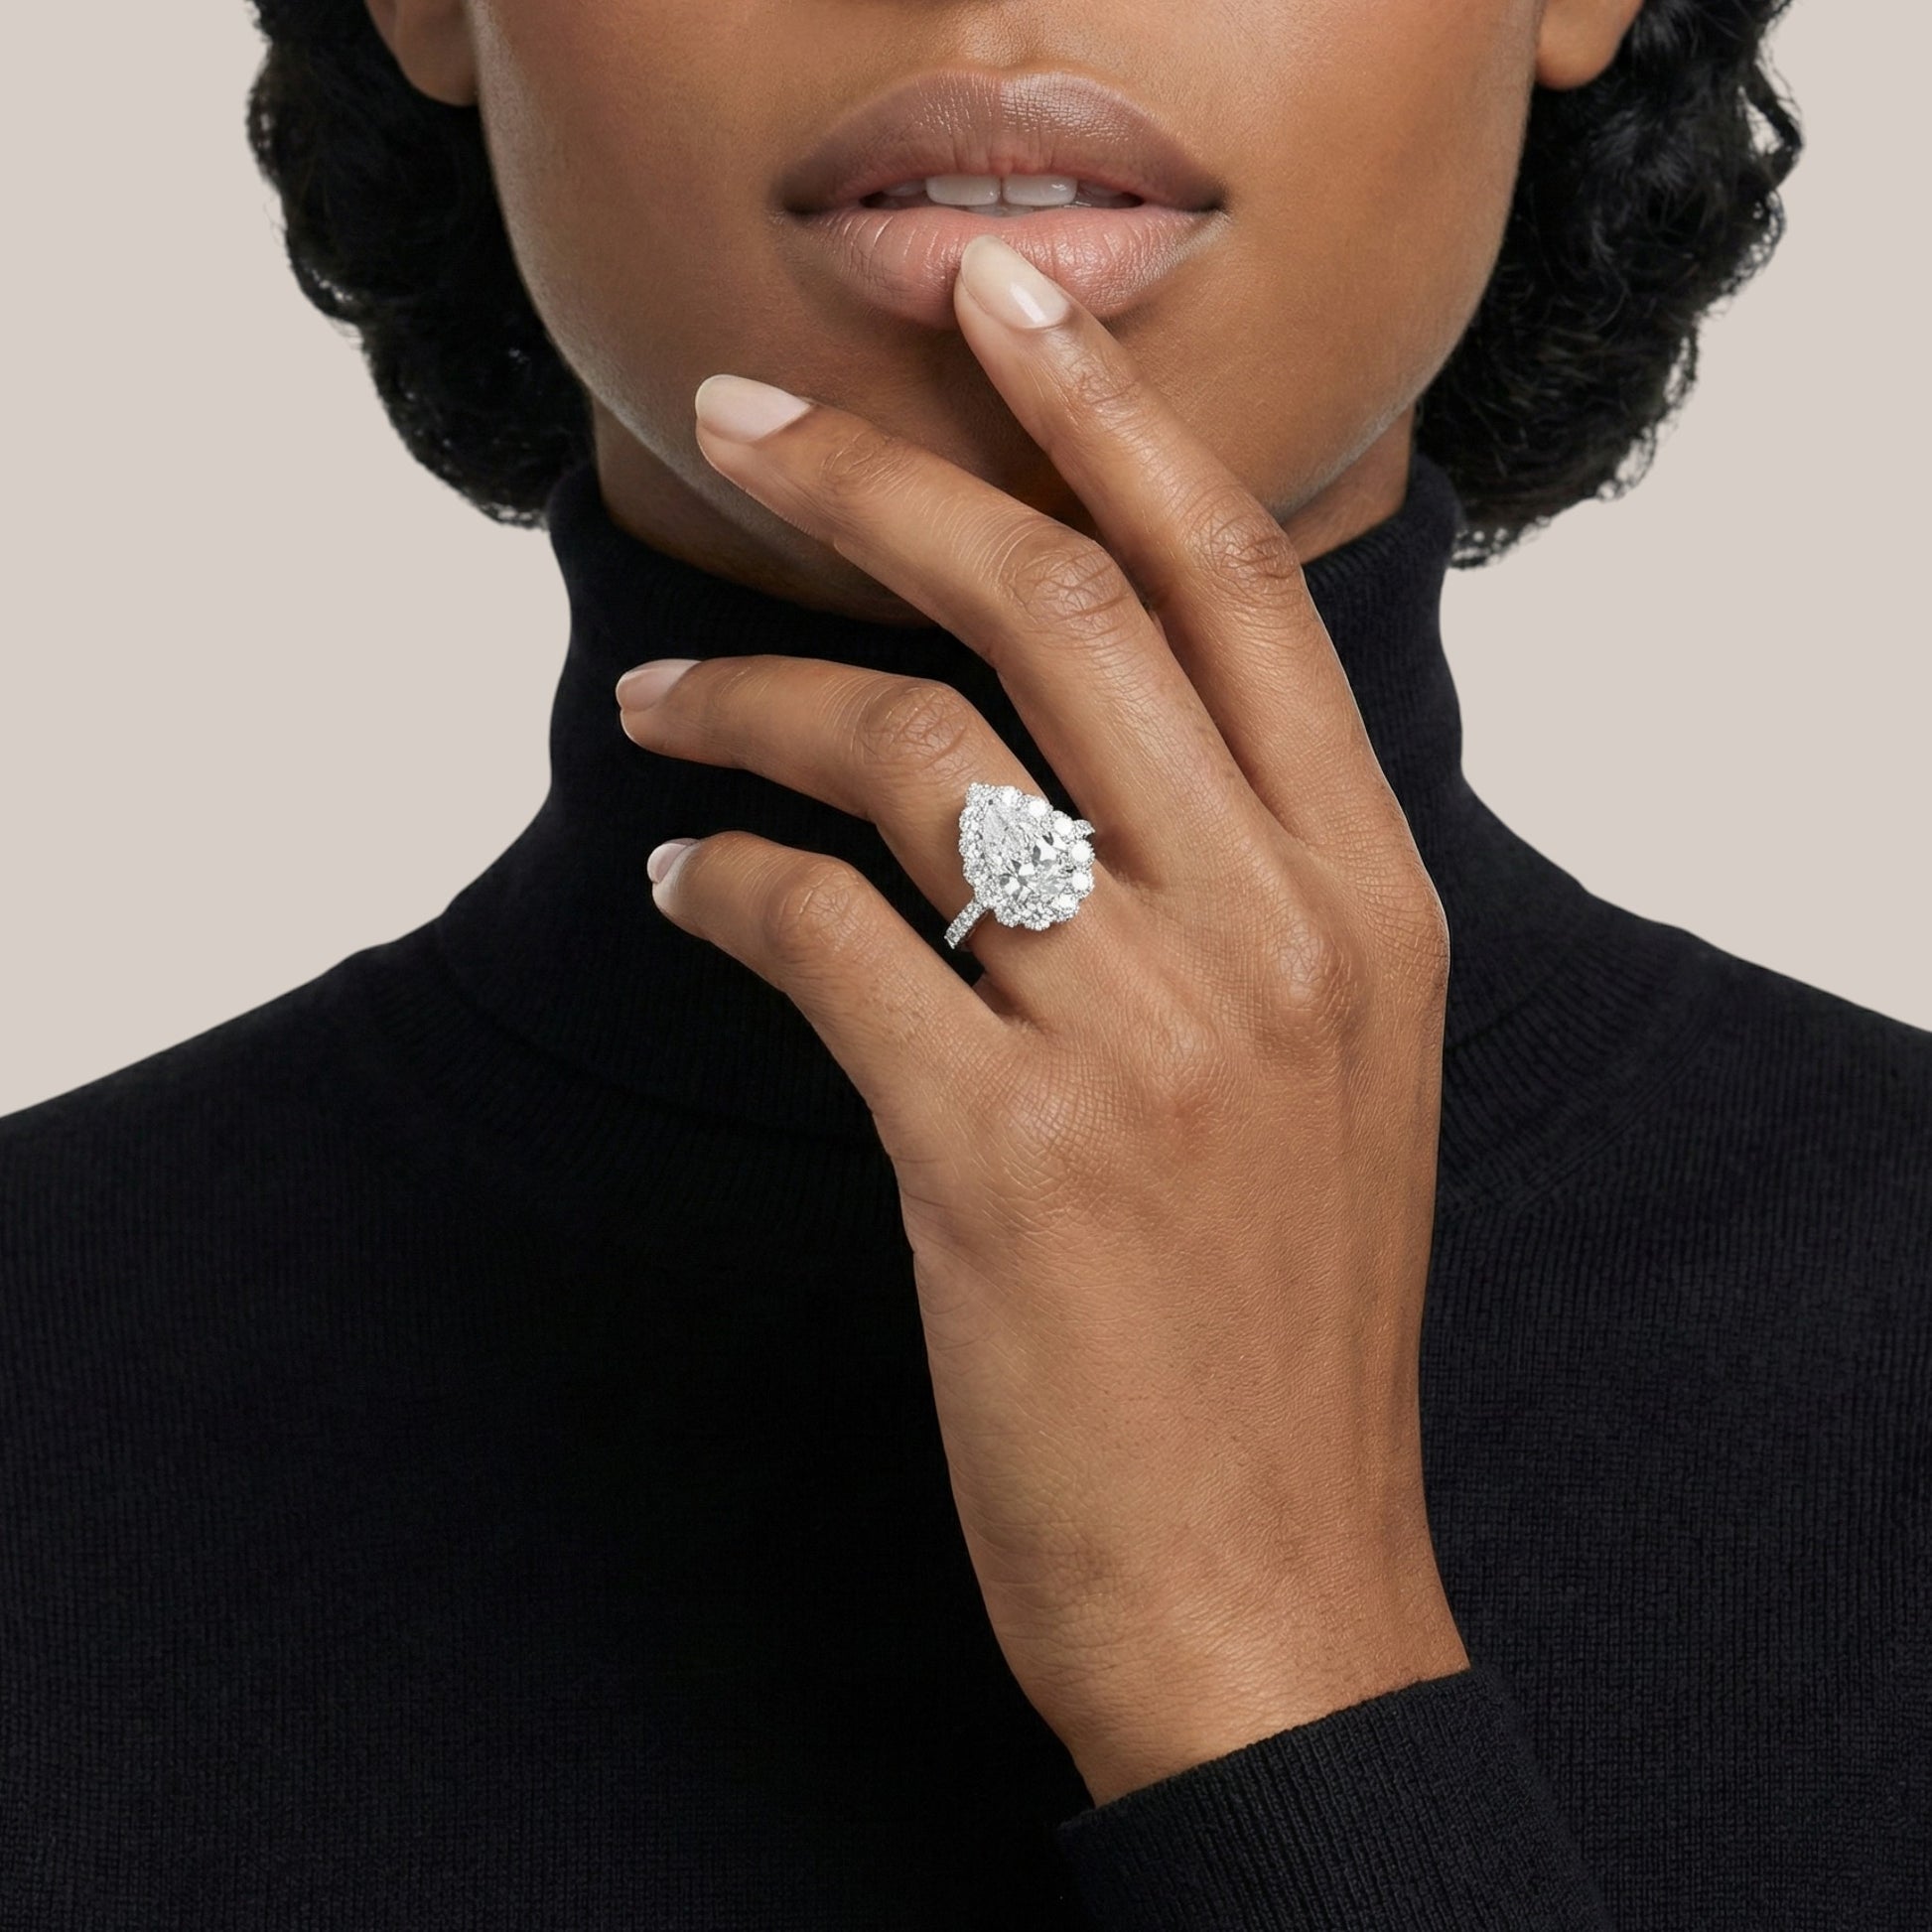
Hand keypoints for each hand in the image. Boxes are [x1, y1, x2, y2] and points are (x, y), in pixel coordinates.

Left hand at [616, 233, 1468, 1807]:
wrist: (1276, 1591)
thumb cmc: (1281, 1328)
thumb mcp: (1333, 1069)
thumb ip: (1248, 887)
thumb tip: (1074, 745)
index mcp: (1369, 896)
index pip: (1235, 581)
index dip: (1106, 411)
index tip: (998, 302)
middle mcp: (1278, 931)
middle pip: (1059, 610)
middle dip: (883, 476)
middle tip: (740, 412)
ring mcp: (1145, 1039)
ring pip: (916, 756)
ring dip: (750, 704)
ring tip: (656, 709)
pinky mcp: (1003, 1155)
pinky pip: (826, 939)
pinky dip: (727, 884)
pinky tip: (683, 885)